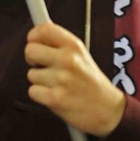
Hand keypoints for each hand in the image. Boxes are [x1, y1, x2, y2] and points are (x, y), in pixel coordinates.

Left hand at [25, 23, 125, 137]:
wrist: (108, 110)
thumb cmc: (91, 81)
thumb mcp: (81, 55)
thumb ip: (60, 45)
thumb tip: (35, 37)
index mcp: (74, 45)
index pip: (44, 30)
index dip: (34, 35)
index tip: (34, 42)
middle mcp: (68, 59)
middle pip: (30, 50)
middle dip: (31, 59)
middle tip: (41, 65)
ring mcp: (62, 79)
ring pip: (31, 74)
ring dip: (40, 81)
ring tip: (56, 84)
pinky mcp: (56, 99)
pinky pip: (33, 91)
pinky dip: (40, 95)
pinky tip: (54, 95)